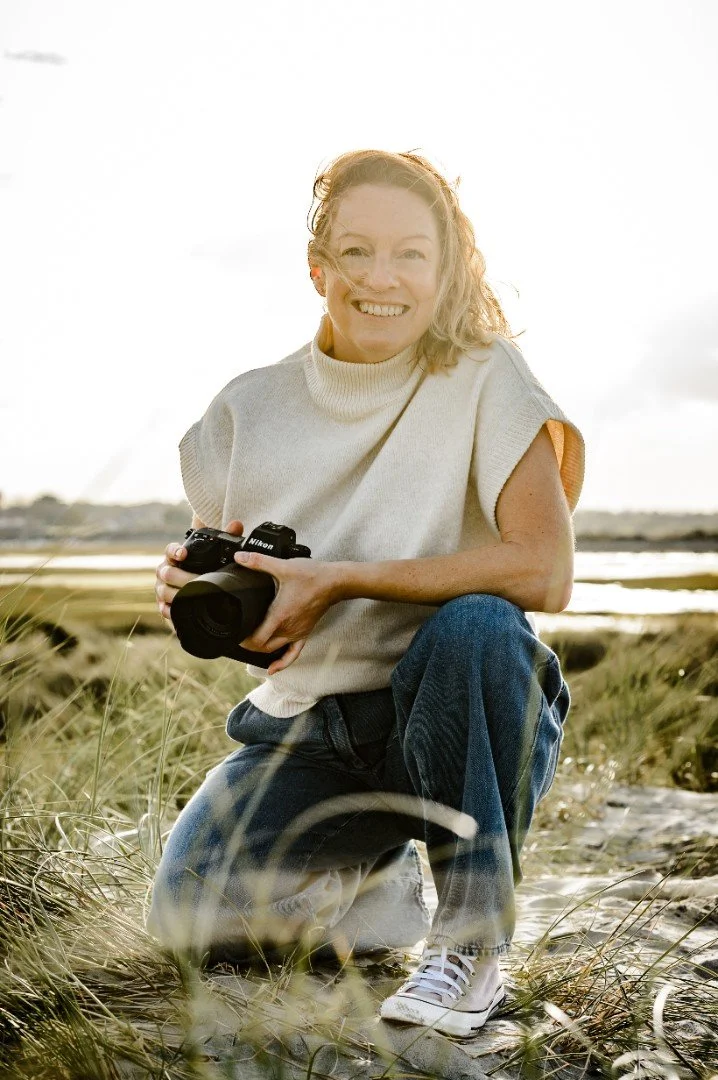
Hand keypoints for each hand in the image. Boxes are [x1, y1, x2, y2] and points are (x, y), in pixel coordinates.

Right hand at [155, 519, 244, 622]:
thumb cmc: (207, 567)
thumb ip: (227, 536)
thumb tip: (237, 524)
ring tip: (190, 597)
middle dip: (182, 578)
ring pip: (164, 591)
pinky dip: (170, 611)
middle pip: (167, 573)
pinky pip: (163, 608)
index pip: (170, 550)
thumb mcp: (217, 552)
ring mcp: (162, 587)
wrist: (198, 587)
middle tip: (198, 582)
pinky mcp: (163, 604)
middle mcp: (165, 570)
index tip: (183, 553)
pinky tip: (177, 612)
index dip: (175, 551)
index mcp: (175, 556)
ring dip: (176, 595)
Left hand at [233, 549, 344, 674]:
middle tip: (239, 636)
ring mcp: (297, 633)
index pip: (257, 640)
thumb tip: (240, 557)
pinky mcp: (305, 632)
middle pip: (263, 648)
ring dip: (261, 651)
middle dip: (249, 645)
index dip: (243, 640)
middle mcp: (288, 629)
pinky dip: (282, 662)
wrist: (335, 582)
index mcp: (280, 616)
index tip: (235, 633)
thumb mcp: (283, 566)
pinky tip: (273, 668)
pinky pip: (293, 654)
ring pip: (275, 651)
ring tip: (250, 645)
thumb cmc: (312, 576)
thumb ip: (259, 562)